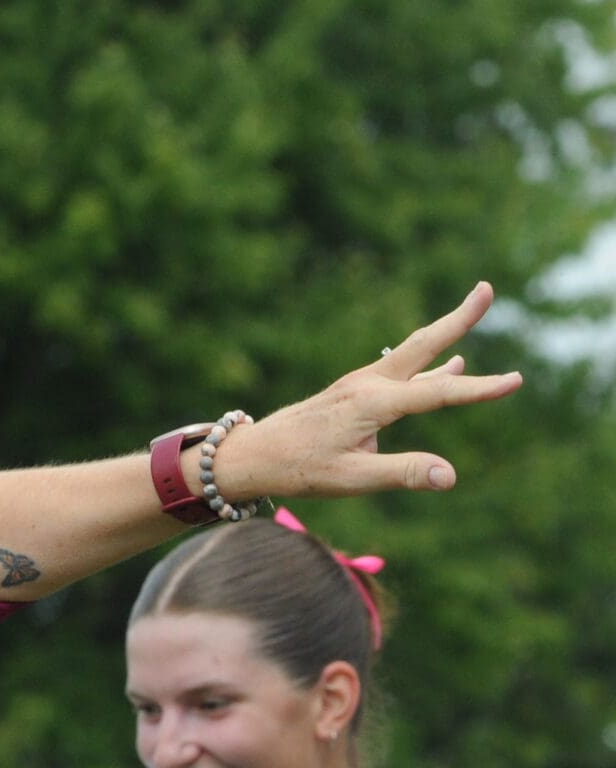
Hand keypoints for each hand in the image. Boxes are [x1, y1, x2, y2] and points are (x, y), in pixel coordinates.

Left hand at [217, 282, 520, 500]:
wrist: (250, 455)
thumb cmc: (298, 469)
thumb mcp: (351, 478)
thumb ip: (402, 474)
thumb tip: (450, 475)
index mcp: (372, 404)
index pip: (438, 393)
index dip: (480, 389)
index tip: (516, 380)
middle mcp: (367, 385)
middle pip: (423, 345)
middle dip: (458, 318)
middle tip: (487, 288)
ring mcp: (358, 385)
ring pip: (411, 353)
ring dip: (444, 334)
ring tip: (473, 312)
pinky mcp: (352, 392)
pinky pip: (399, 371)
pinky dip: (427, 364)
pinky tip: (446, 365)